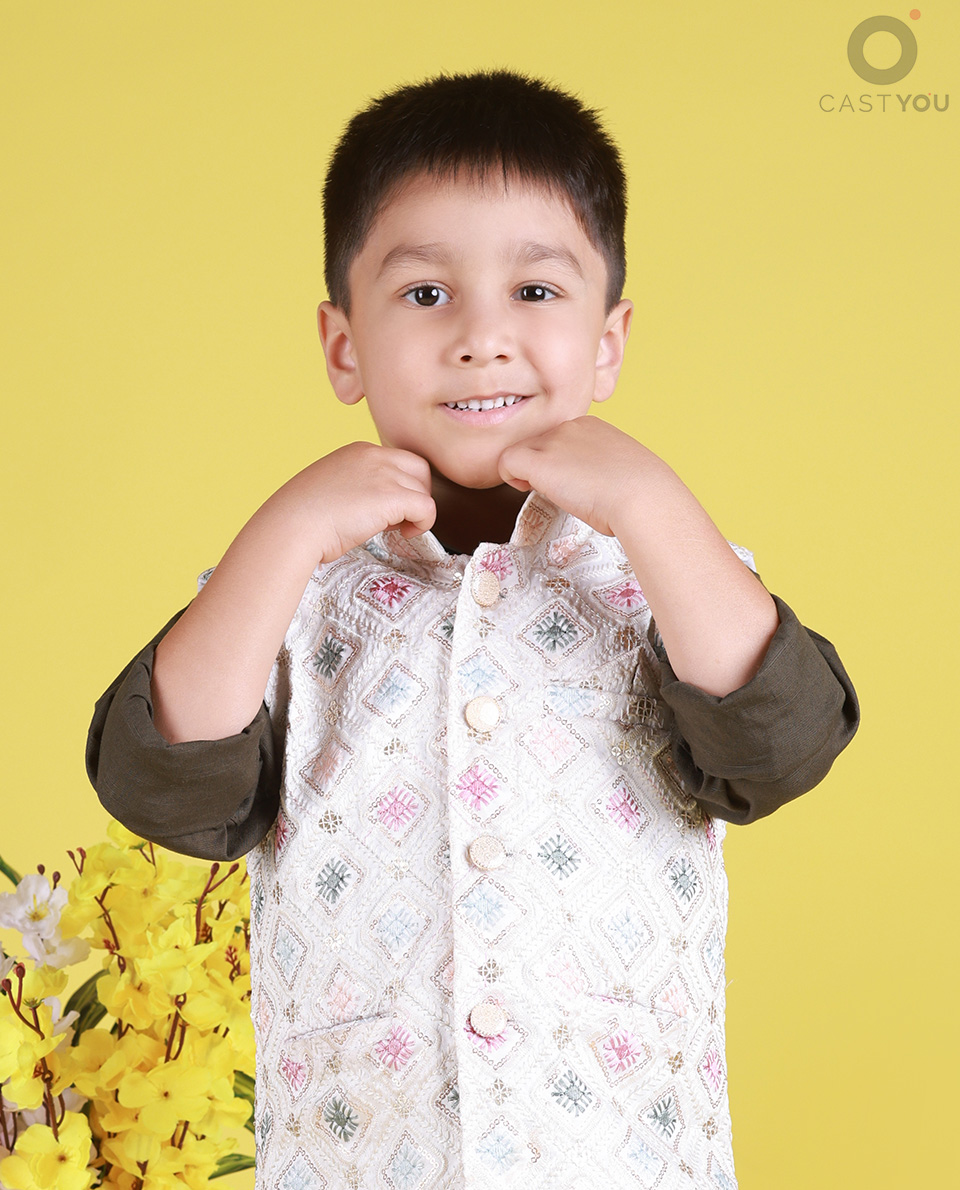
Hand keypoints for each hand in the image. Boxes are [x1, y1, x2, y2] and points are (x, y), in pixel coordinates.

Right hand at [273, 442, 435, 563]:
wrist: (292, 526)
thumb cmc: (302, 517)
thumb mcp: (332, 488)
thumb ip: (358, 487)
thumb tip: (379, 506)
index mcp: (358, 451)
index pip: (398, 461)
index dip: (399, 486)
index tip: (385, 507)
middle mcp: (373, 456)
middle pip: (418, 469)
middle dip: (415, 494)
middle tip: (399, 517)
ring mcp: (384, 474)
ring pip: (423, 490)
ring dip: (415, 511)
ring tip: (395, 528)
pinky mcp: (392, 496)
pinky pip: (427, 508)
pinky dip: (424, 523)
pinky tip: (405, 534)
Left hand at [498, 416, 659, 536]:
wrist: (643, 497)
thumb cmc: (641, 494)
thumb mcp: (621, 469)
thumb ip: (599, 467)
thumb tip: (587, 484)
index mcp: (590, 426)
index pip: (557, 439)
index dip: (557, 461)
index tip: (570, 481)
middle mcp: (569, 427)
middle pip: (536, 444)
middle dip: (540, 466)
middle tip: (558, 489)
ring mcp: (553, 442)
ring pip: (520, 451)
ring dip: (527, 472)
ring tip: (548, 492)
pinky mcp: (540, 462)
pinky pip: (507, 461)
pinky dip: (509, 476)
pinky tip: (526, 489)